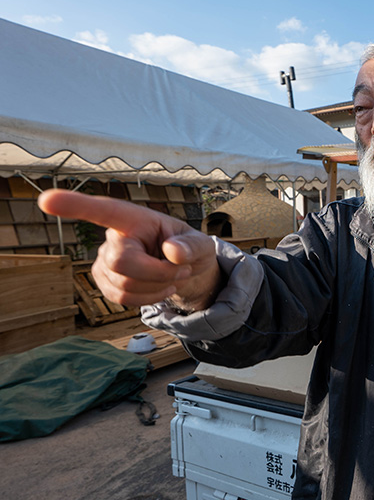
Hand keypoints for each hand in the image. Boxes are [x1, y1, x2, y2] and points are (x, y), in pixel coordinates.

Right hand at [38, 189, 221, 309]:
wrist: (185, 270)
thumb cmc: (189, 249)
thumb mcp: (200, 244)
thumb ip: (192, 246)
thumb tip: (173, 252)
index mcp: (134, 219)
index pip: (102, 210)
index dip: (74, 205)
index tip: (46, 199)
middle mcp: (113, 237)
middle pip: (122, 263)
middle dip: (158, 273)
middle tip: (180, 270)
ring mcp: (104, 261)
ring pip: (125, 286)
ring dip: (157, 288)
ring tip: (172, 276)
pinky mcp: (104, 281)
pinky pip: (121, 299)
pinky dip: (148, 299)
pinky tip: (158, 287)